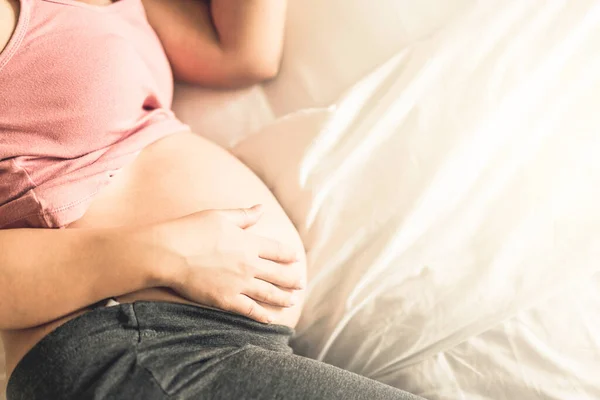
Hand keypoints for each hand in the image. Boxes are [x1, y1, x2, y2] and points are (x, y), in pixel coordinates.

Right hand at [153, 205, 303, 322]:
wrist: (168, 253)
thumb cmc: (192, 230)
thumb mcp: (220, 216)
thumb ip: (244, 215)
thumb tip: (262, 208)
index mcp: (249, 243)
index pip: (278, 251)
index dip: (289, 256)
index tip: (296, 259)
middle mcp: (249, 264)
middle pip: (279, 274)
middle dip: (292, 279)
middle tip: (301, 284)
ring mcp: (239, 284)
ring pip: (269, 293)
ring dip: (283, 298)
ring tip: (292, 301)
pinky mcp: (226, 300)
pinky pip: (250, 310)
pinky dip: (262, 315)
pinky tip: (270, 319)